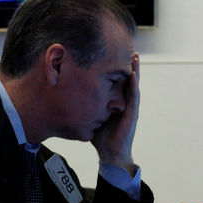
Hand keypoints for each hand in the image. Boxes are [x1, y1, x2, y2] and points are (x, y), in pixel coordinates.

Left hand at [92, 53, 139, 173]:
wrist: (110, 154)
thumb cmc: (100, 135)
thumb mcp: (91, 114)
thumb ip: (85, 104)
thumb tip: (67, 93)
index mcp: (116, 101)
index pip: (117, 81)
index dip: (116, 68)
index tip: (113, 53)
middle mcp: (125, 102)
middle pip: (127, 79)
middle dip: (128, 65)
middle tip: (129, 48)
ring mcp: (130, 108)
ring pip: (133, 85)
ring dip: (135, 70)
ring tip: (135, 57)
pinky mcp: (132, 114)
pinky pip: (134, 97)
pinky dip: (133, 85)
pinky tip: (133, 75)